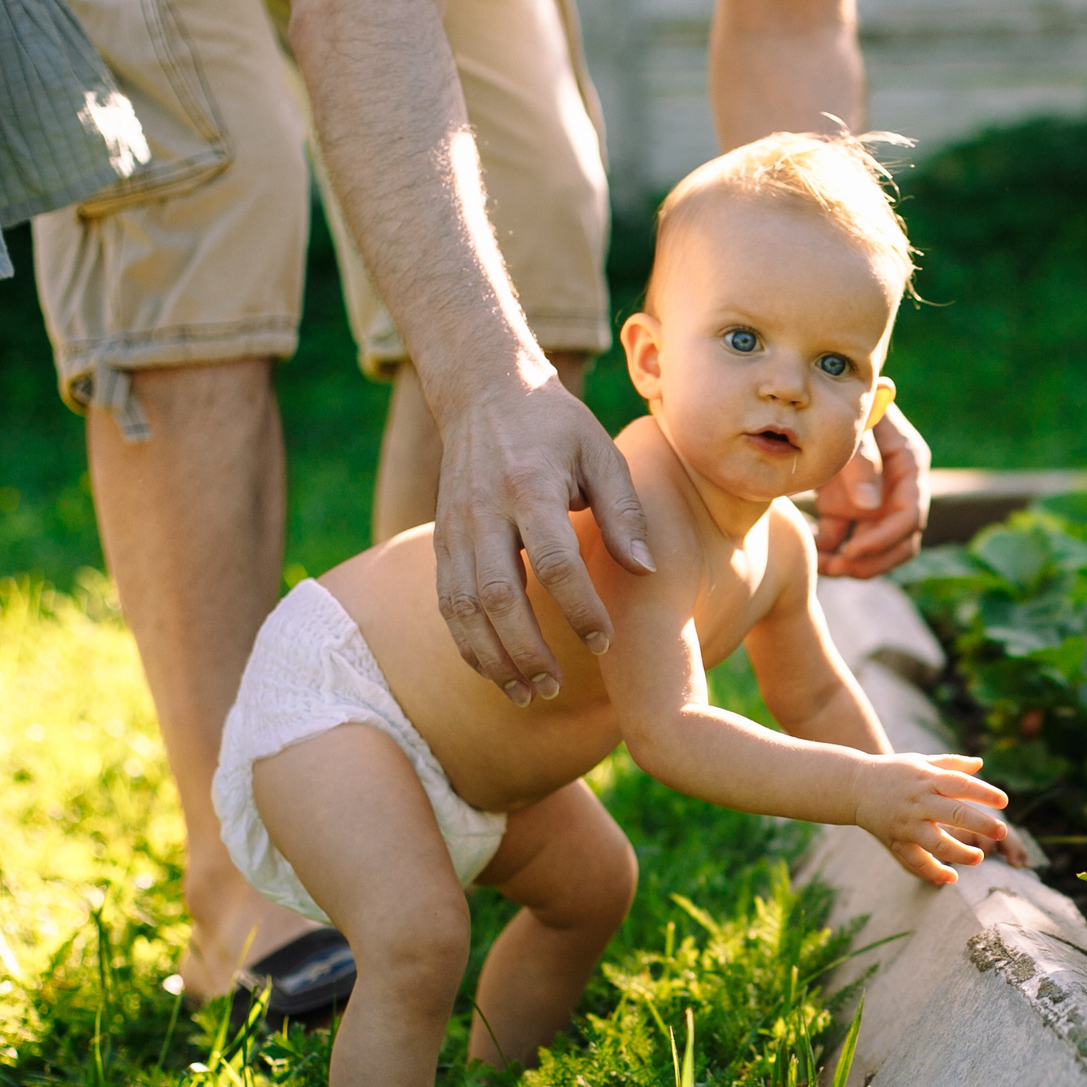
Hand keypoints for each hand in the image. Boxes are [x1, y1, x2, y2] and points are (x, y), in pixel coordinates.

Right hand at [433, 374, 652, 704]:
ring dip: (493, 658)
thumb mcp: (602, 453)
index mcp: (528, 486)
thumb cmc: (556, 426)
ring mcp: (454, 528)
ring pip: (463, 608)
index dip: (579, 607)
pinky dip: (469, 644)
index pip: (552, 560)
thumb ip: (625, 512)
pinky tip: (496, 672)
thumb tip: (645, 571)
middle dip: (526, 650)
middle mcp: (483, 511)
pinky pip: (447, 603)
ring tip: (527, 694)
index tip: (604, 640)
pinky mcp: (440, 541)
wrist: (484, 392)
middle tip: (556, 687)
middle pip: (498, 595)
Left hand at [816, 403, 930, 578]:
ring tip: (824, 568)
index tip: (853, 551)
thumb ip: (861, 461)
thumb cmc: (836, 405)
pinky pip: (845, 543)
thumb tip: (869, 507)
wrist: (808, 398)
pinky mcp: (847, 510)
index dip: (885, 538)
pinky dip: (830, 555)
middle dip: (874, 560)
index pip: (910, 514)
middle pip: (902, 541)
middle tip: (840, 568)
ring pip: (878, 549)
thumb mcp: (851, 429)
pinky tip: (810, 556)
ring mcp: (873, 501)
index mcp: (908, 464)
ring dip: (855, 565)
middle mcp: (897, 487)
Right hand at [853, 752, 1007, 885]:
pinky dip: (933, 872)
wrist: (854, 786)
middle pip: (953, 813)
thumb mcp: (921, 762)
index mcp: (928, 779)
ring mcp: (907, 823)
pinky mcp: (896, 840)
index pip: (960, 785)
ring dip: (959, 853)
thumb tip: (981, 764)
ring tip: (979, 858)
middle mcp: (918, 802)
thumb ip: (951, 764)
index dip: (983, 793)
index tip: (1004, 801)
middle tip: (1002, 832)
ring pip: (936, 842)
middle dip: (980, 823)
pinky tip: (952, 878)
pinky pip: (915, 861)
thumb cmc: (894, 772)